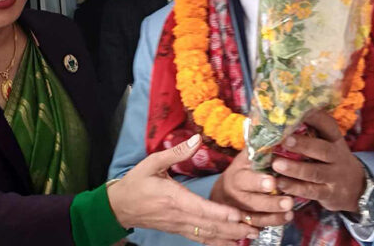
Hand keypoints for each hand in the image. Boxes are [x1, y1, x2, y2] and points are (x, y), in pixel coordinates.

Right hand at [107, 135, 258, 245]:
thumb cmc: (136, 183)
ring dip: (229, 237)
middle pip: (209, 225)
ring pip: (207, 234)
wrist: (119, 206)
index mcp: (173, 197)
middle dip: (232, 229)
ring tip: (251, 237)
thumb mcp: (152, 163)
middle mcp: (178, 215)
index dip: (219, 213)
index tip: (236, 215)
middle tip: (255, 229)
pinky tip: (232, 243)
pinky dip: (217, 242)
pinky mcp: (179, 230)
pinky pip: (200, 238)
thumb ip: (176, 152)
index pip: (200, 208)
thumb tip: (197, 138)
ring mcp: (179, 225)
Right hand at [210, 150, 294, 227]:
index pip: (245, 179)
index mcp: (236, 175)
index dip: (258, 182)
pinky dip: (272, 224)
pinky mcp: (243, 223)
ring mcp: (238, 210)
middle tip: (289, 202)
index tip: (273, 182)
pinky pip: (257, 226)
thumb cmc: (244, 168)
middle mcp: (235, 194)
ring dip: (274, 216)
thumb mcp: (247, 156)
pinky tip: (287, 219)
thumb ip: (257, 145)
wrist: (226, 191)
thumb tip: (268, 123)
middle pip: (251, 202)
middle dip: (270, 203)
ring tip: (291, 212)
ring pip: (255, 217)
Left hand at [273, 111, 365, 212]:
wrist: (357, 187)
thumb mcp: (331, 145)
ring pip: (315, 172)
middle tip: (285, 140)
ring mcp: (334, 177)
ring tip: (276, 164)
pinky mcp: (328, 194)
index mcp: (335, 140)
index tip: (298, 110)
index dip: (315, 117)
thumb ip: (314, 133)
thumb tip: (285, 117)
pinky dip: (295, 188)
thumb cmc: (334, 160)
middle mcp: (337, 157)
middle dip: (303, 145)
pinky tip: (280, 183)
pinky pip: (311, 191)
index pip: (328, 125)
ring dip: (295, 169)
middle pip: (322, 150)